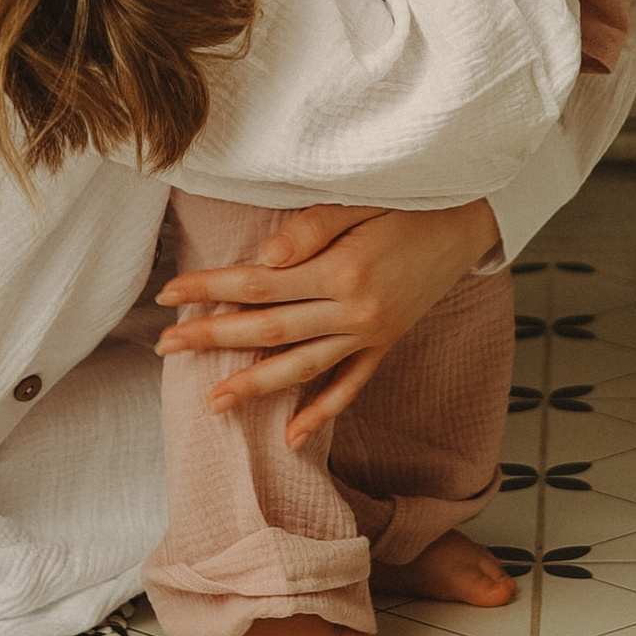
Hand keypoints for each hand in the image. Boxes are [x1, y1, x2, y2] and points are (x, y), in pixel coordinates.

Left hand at [156, 197, 496, 445]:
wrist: (468, 218)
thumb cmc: (410, 199)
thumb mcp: (361, 199)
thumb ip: (310, 228)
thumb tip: (262, 258)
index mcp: (344, 269)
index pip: (260, 282)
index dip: (210, 288)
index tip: (169, 293)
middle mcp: (355, 310)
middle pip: (270, 330)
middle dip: (214, 338)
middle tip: (166, 347)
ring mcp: (371, 333)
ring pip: (303, 368)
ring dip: (255, 386)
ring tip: (212, 402)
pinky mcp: (385, 345)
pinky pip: (350, 386)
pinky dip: (321, 413)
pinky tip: (291, 436)